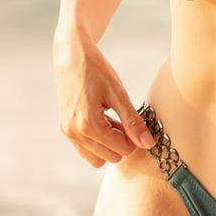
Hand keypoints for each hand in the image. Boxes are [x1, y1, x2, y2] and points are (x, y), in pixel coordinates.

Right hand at [54, 32, 154, 168]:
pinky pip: (86, 152)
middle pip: (111, 157)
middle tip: (121, 119)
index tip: (131, 119)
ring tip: (110, 121)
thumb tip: (148, 144)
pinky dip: (97, 143)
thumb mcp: (118, 93)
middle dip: (120, 142)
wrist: (71, 56)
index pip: (122, 149)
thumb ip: (133, 121)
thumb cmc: (96, 70)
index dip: (132, 137)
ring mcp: (68, 133)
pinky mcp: (66, 130)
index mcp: (88, 124)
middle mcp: (74, 132)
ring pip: (98, 159)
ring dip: (108, 145)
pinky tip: (101, 123)